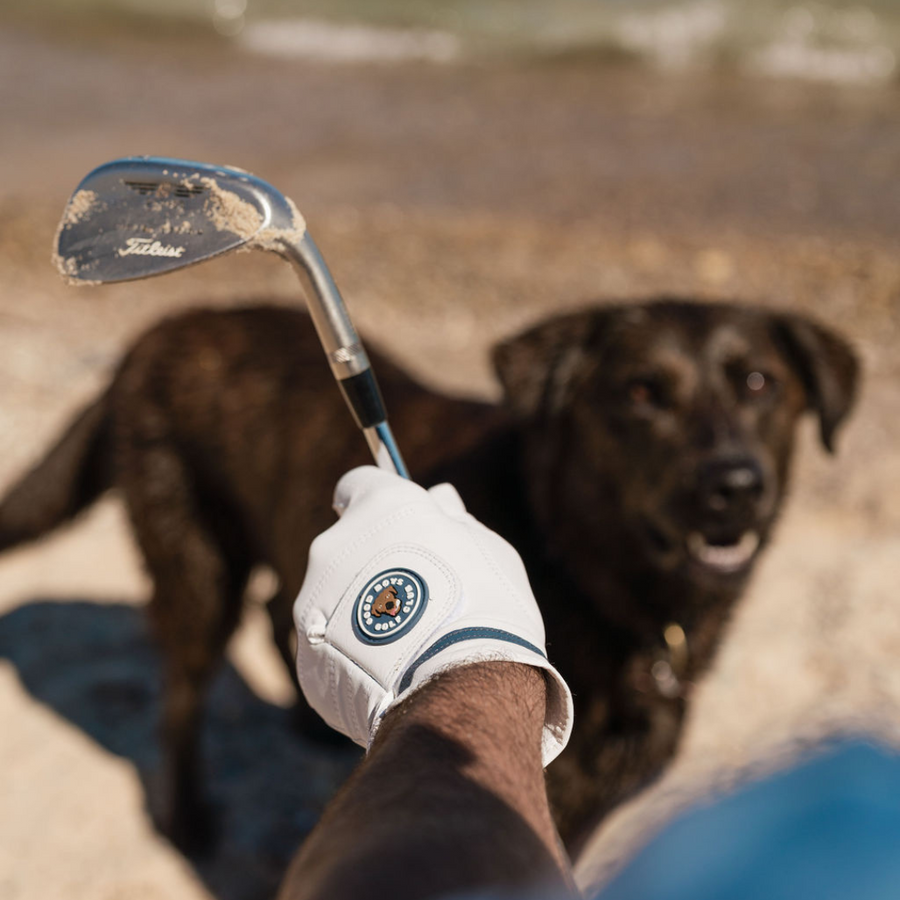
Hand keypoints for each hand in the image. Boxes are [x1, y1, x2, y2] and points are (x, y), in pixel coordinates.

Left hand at [293, 466, 572, 764]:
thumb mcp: (484, 548)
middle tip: (415, 594)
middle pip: (345, 544)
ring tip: (408, 644)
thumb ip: (452, 520)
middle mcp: (334, 544)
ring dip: (360, 610)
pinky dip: (352, 654)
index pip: (357, 484)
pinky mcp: (307, 654)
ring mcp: (313, 601)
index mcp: (379, 507)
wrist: (461, 687)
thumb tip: (440, 497)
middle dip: (371, 562)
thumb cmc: (483, 605)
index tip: (393, 522)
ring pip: (334, 597)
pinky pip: (330, 646)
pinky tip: (391, 673)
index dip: (375, 501)